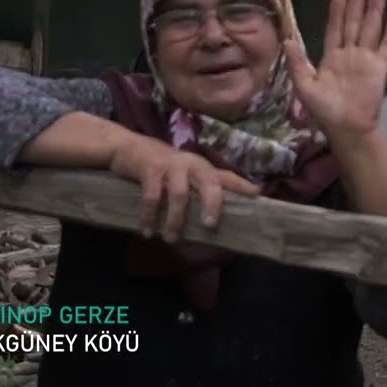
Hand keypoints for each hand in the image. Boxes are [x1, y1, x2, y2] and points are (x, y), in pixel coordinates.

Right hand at [109, 134, 260, 241]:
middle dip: (212, 204)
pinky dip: (149, 216)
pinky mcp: (150, 170)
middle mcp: (191, 164)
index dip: (242, 185)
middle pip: (209, 182)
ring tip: (171, 239)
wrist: (130, 147)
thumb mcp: (185, 175)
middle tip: (209, 226)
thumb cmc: (163, 168)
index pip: (227, 176)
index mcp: (203, 168)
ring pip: (179, 194)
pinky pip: (152, 197)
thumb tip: (214, 220)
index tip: (257, 194)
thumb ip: (199, 191)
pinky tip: (147, 231)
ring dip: (175, 219)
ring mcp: (171, 166)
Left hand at [285, 0, 386, 140]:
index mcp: (331, 58)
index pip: (334, 29)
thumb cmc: (325, 110)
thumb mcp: (304, 86)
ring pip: (370, 29)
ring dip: (375, 11)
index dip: (336, 12)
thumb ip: (297, 62)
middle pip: (353, 23)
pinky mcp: (380, 67)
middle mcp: (349, 54)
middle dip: (357, 4)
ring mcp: (366, 59)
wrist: (348, 127)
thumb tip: (287, 40)